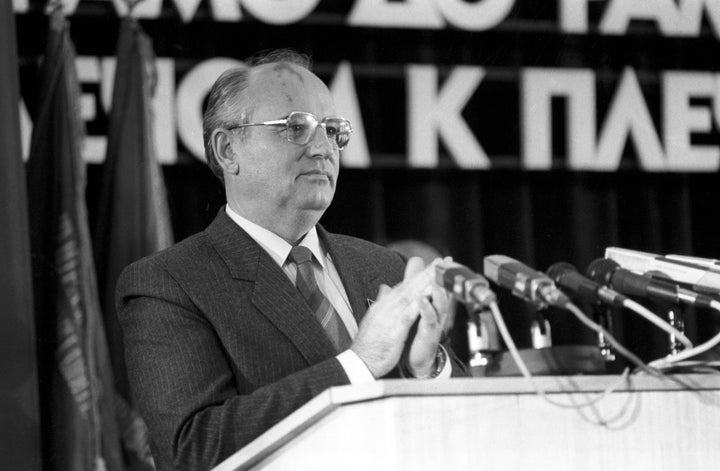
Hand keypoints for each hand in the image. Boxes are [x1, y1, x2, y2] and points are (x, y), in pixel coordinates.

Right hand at [351, 257, 434, 377]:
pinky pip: (407, 316)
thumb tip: (385, 287)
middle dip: (425, 273)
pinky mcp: (394, 331)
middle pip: (409, 287)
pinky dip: (417, 306)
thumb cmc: (369, 342)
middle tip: (440, 262)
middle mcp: (387, 307)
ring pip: (409, 297)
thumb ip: (382, 301)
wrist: (359, 361)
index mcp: (385, 304)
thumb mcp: (375, 317)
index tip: (432, 265)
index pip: (404, 286)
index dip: (419, 274)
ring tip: (436, 274)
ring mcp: (390, 318)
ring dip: (423, 284)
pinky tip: (426, 298)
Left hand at [406, 258, 452, 376]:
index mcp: (434, 306)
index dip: (441, 273)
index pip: (439, 286)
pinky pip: (429, 320)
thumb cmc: (418, 331)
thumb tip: (414, 268)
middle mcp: (437, 313)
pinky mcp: (429, 333)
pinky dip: (426, 309)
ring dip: (438, 292)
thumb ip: (416, 286)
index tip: (445, 259)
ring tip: (434, 280)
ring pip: (439, 305)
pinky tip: (422, 300)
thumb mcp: (418, 307)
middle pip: (443, 293)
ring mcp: (435, 323)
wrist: (417, 359)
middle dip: (444, 279)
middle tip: (445, 265)